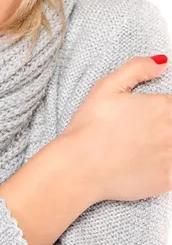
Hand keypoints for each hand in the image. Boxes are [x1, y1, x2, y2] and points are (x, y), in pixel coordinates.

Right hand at [60, 56, 171, 202]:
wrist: (81, 167)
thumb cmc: (91, 126)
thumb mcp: (107, 86)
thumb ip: (138, 68)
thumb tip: (162, 62)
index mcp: (162, 107)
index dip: (164, 106)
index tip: (149, 113)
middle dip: (164, 123)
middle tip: (142, 127)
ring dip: (166, 142)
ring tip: (144, 143)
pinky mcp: (168, 181)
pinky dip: (165, 164)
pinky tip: (148, 162)